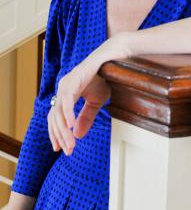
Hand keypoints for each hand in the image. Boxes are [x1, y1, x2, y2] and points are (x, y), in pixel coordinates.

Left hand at [47, 33, 132, 155]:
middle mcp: (64, 87)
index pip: (55, 117)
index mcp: (67, 93)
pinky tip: (71, 126)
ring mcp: (68, 82)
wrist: (116, 59)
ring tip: (70, 144)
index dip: (56, 133)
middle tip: (68, 151)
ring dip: (64, 130)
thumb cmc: (105, 76)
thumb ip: (86, 117)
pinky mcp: (75, 78)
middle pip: (55, 116)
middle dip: (60, 136)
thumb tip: (77, 135)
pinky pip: (68, 99)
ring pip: (59, 111)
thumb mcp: (96, 102)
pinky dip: (68, 114)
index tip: (60, 149)